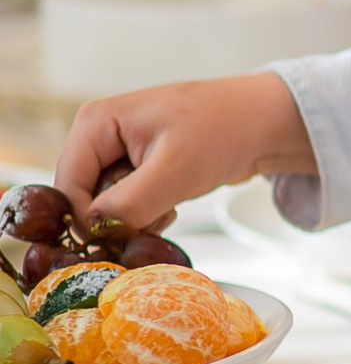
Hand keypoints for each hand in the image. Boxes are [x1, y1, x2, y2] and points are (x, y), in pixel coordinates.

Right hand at [57, 74, 314, 241]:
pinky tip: (173, 205)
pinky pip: (130, 203)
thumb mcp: (175, 170)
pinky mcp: (142, 167)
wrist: (269, 123)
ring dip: (136, 217)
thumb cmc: (225, 131)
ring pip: (108, 204)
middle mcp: (101, 133)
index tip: (116, 242)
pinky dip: (149, 212)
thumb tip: (93, 230)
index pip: (66, 184)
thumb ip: (129, 202)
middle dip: (117, 217)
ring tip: (170, 207)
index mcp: (95, 122)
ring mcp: (121, 150)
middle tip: (155, 219)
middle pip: (84, 196)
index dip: (86, 219)